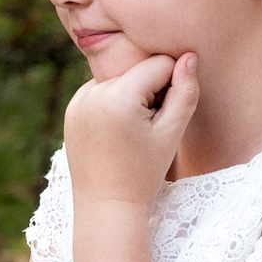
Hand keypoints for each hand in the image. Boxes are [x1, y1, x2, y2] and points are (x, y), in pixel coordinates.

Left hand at [64, 51, 199, 207]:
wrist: (107, 205)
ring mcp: (78, 100)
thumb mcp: (172, 133)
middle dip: (150, 91)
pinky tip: (116, 134)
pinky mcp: (72, 109)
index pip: (160, 64)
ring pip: (121, 79)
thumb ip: (185, 91)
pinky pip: (102, 91)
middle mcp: (92, 92)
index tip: (163, 119)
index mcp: (118, 96)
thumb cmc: (144, 172)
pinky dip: (114, 104)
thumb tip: (189, 56)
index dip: (171, 88)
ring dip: (132, 96)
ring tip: (131, 134)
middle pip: (138, 70)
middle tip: (147, 130)